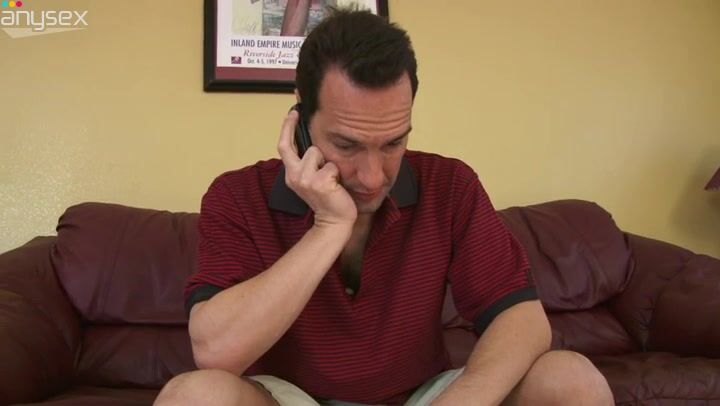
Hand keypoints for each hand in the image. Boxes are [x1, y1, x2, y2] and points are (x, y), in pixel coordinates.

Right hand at [277, 110, 357, 228]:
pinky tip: (336, 186)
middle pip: (302, 147)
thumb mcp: (312, 178)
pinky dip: (337, 174)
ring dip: (328, 164)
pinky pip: (331, 166)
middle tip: (316, 146)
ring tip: (330, 179)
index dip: (287, 127)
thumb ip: (308, 163)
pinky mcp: (319, 183)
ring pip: (317, 154)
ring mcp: (305, 180)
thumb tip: (313, 142)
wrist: (334, 221)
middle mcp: (294, 176)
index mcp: (291, 174)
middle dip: (314, 149)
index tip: (293, 112)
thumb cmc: (327, 198)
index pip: (284, 146)